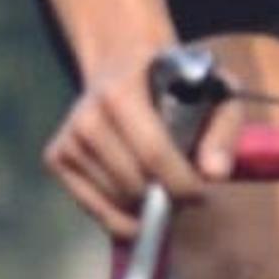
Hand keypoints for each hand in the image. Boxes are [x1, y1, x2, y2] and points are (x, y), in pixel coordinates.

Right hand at [45, 46, 233, 237]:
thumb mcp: (213, 92)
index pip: (154, 155)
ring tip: (160, 188)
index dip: (182, 184)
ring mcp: (67, 140)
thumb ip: (222, 131)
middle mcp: (85, 118)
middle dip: (166, 200)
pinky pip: (93, 208)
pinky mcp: (56, 159)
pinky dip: (120, 214)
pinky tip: (136, 196)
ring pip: (115, 202)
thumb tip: (215, 175)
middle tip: (184, 192)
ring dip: (144, 208)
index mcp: (119, 94)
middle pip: (133, 185)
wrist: (123, 64)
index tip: (202, 194)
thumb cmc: (175, 84)